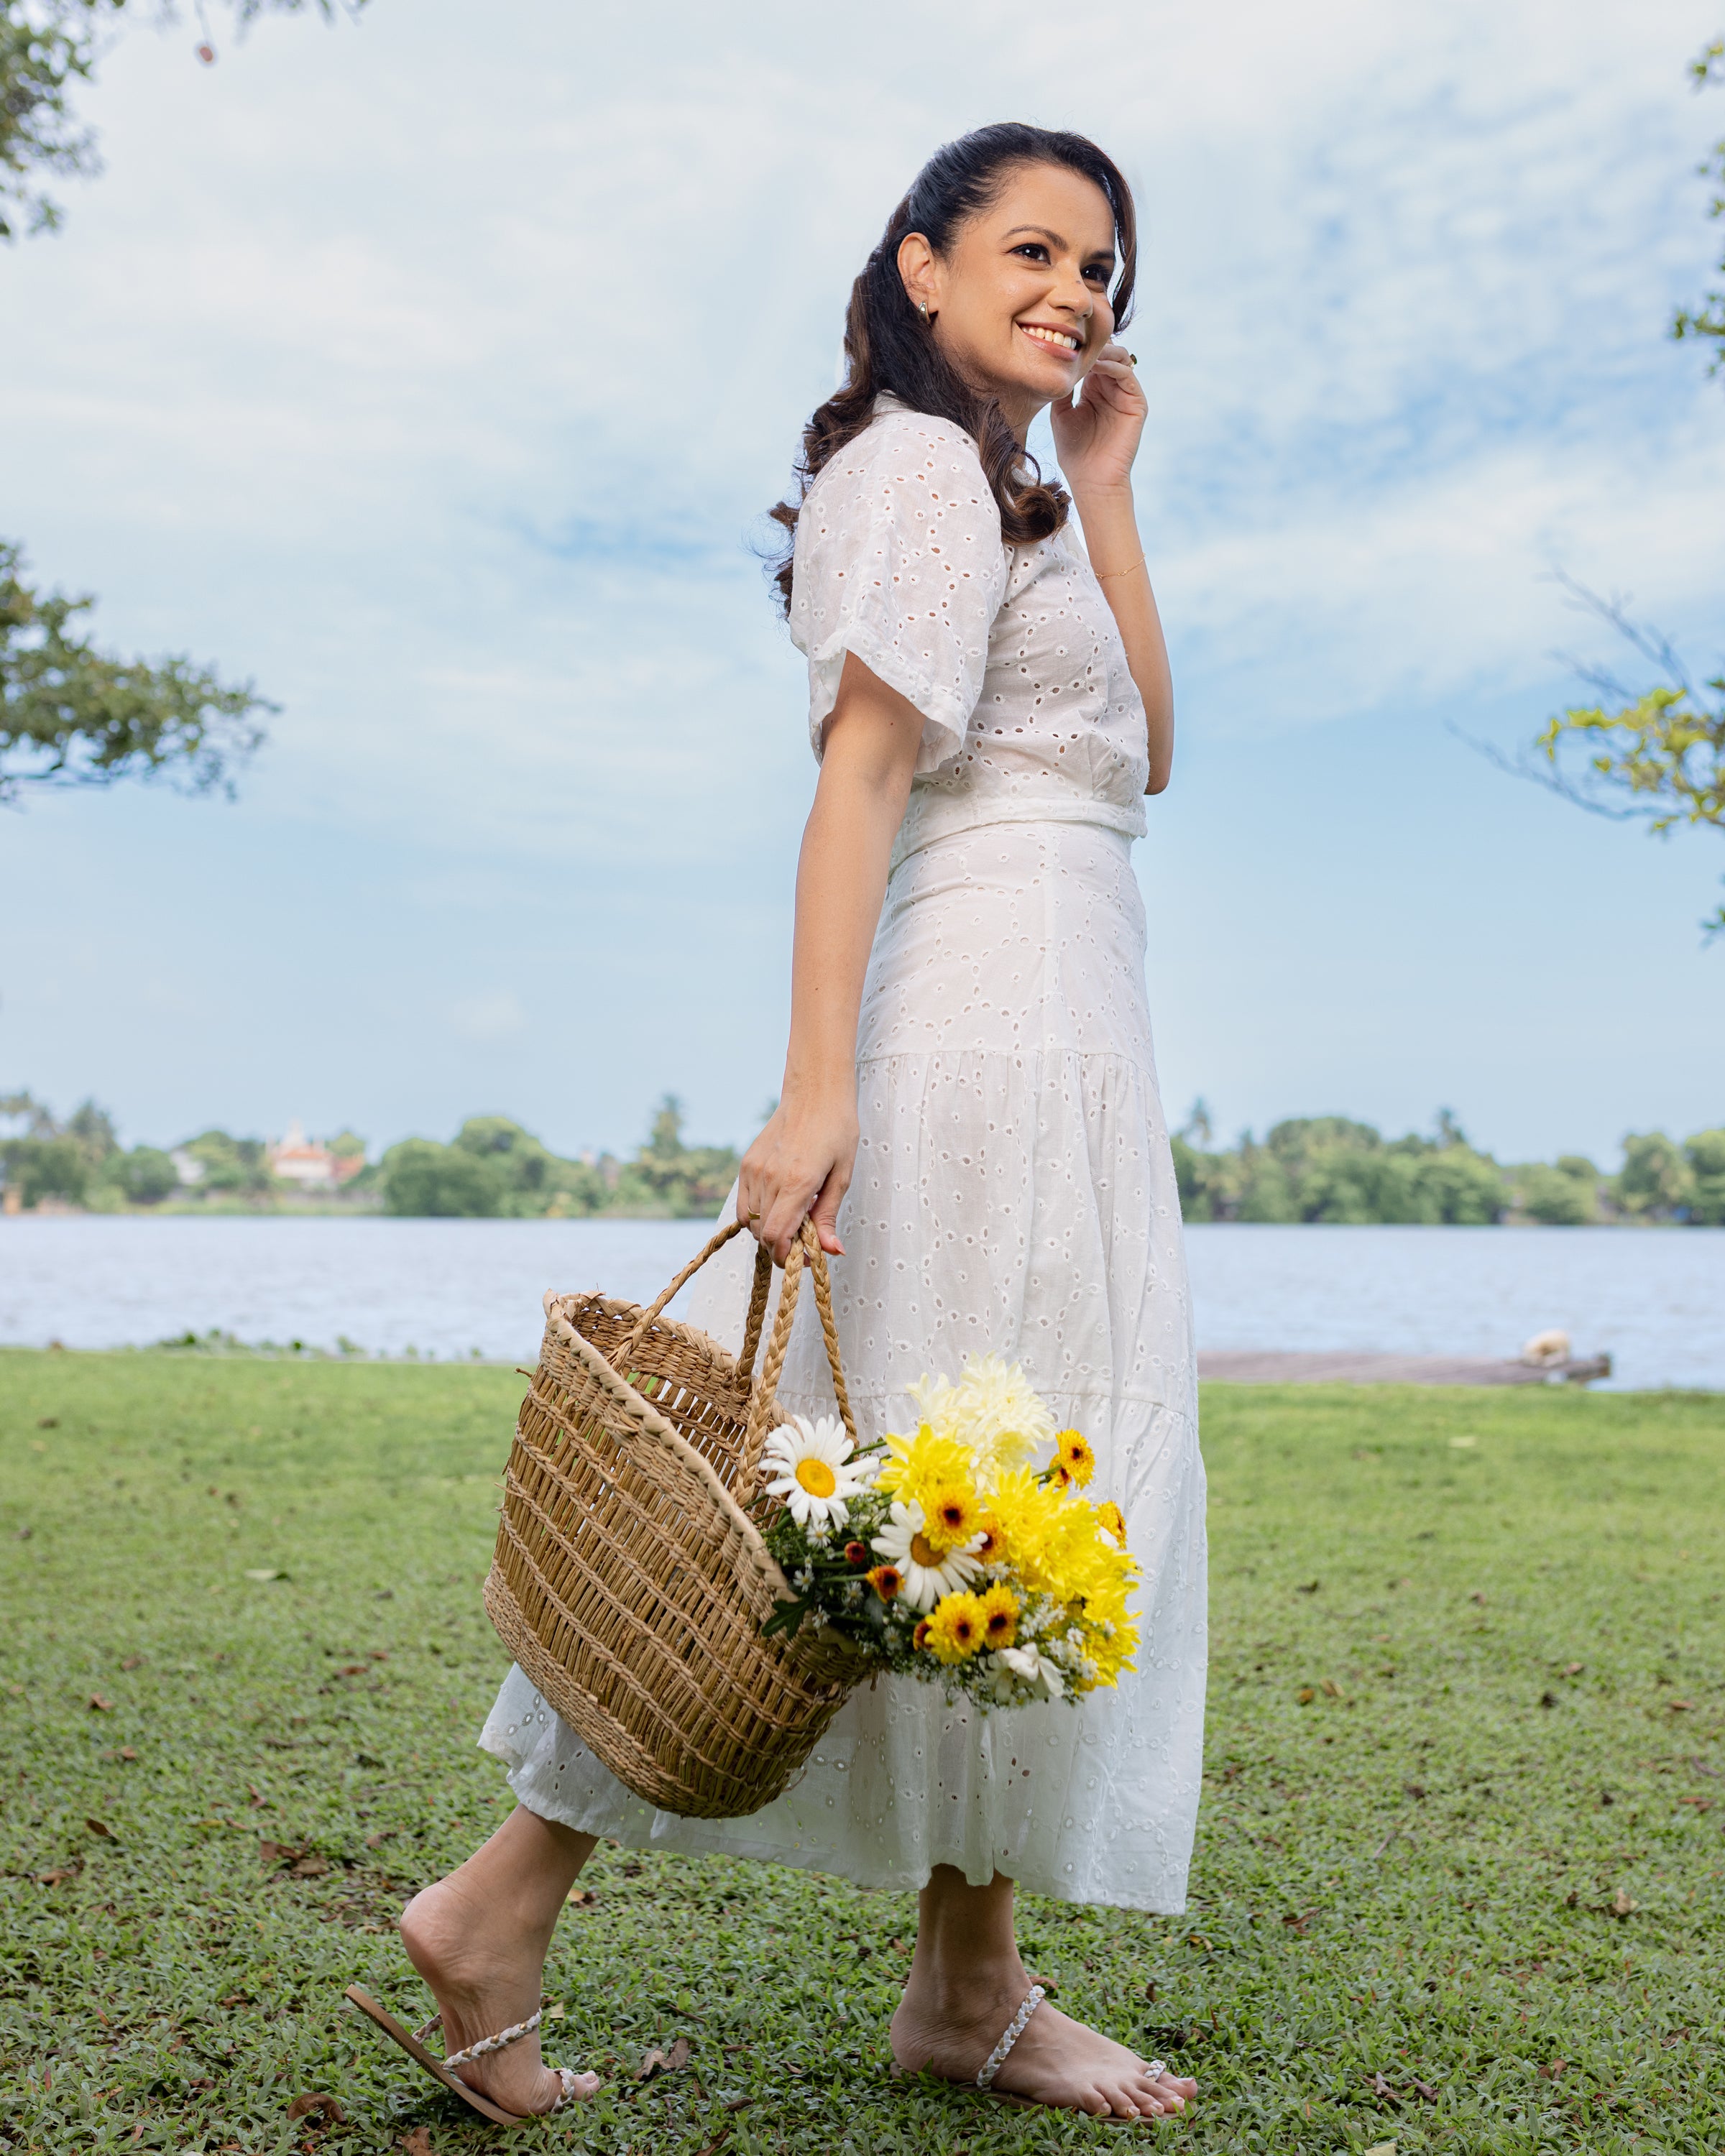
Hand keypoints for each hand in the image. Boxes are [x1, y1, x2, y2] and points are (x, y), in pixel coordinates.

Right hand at [735, 1088, 857, 1265]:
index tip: (804, 1258)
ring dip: (769, 1230)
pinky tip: (776, 1206)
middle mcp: (770, 1177)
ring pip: (750, 1222)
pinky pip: (743, 1204)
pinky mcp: (746, 1164)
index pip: (777, 1236)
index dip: (788, 1256)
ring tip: (792, 1219)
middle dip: (782, 1246)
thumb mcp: (842, 1175)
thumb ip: (829, 1216)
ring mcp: (754, 1170)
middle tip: (804, 1240)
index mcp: (797, 1182)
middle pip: (763, 1233)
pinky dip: (756, 1215)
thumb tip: (832, 1251)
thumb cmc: (836, 1130)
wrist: (814, 1093)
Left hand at [1049, 341, 1145, 499]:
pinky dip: (1113, 366)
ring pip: (1120, 359)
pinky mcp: (1137, 404)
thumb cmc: (1074, 453)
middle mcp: (1112, 389)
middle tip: (1077, 338)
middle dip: (1094, 344)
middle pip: (1108, 353)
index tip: (1063, 339)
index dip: (1082, 348)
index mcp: (1094, 390)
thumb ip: (1062, 390)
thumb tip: (1057, 364)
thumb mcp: (1060, 415)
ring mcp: (1126, 395)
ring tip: (1087, 352)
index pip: (1093, 358)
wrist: (1091, 480)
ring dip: (1104, 352)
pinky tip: (1096, 366)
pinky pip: (1127, 375)